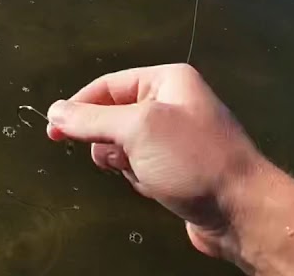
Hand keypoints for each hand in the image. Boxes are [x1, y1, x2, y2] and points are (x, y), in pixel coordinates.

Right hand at [45, 64, 264, 259]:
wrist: (241, 212)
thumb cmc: (193, 160)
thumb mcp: (137, 129)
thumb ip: (91, 118)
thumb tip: (55, 110)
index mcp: (167, 81)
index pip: (108, 85)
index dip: (78, 106)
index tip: (52, 130)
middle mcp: (172, 104)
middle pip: (113, 116)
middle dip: (109, 141)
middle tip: (120, 156)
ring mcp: (175, 138)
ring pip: (123, 145)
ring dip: (125, 162)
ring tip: (146, 173)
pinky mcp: (177, 167)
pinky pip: (140, 166)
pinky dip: (140, 178)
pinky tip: (159, 187)